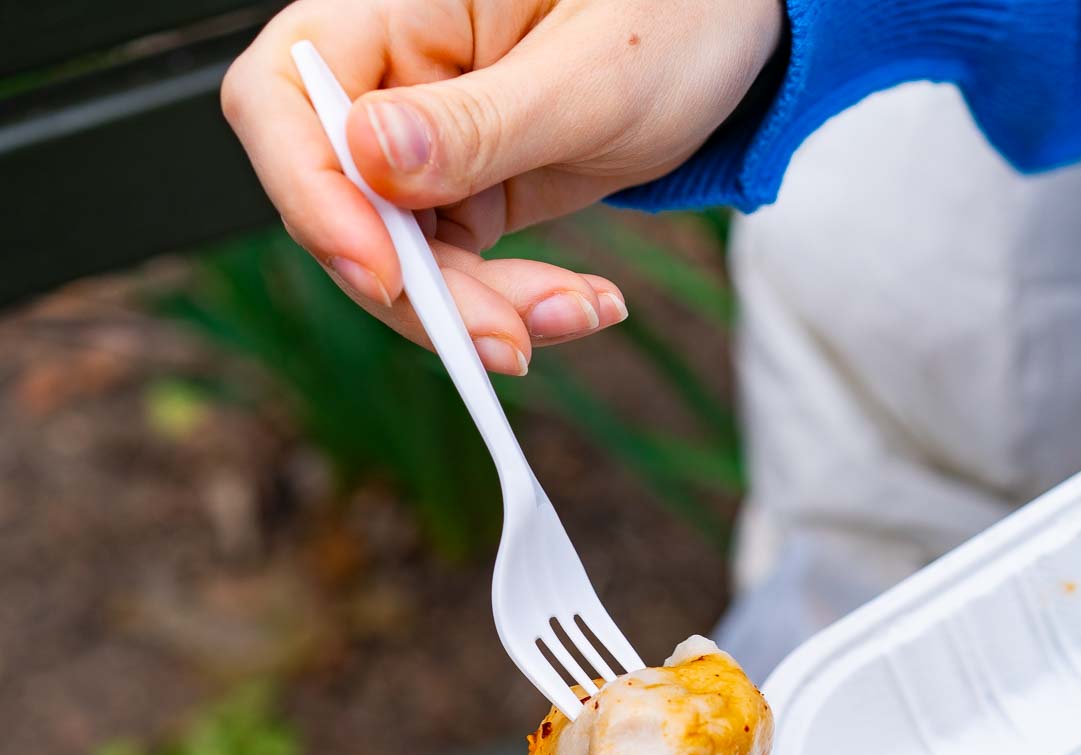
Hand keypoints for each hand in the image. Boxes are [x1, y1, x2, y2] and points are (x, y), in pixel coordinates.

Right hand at [222, 0, 782, 373]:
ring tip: (575, 316)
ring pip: (400, 259)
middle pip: (339, 204)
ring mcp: (427, 142)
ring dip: (476, 313)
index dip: (311, 194)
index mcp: (395, 2)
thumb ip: (478, 121)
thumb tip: (368, 157)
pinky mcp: (469, 192)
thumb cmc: (681, 6)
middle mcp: (394, 74)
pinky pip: (458, 272)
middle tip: (505, 342)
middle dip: (419, 289)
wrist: (746, 28)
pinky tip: (584, 308)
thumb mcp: (591, 70)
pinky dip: (512, 307)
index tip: (382, 272)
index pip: (282, 97)